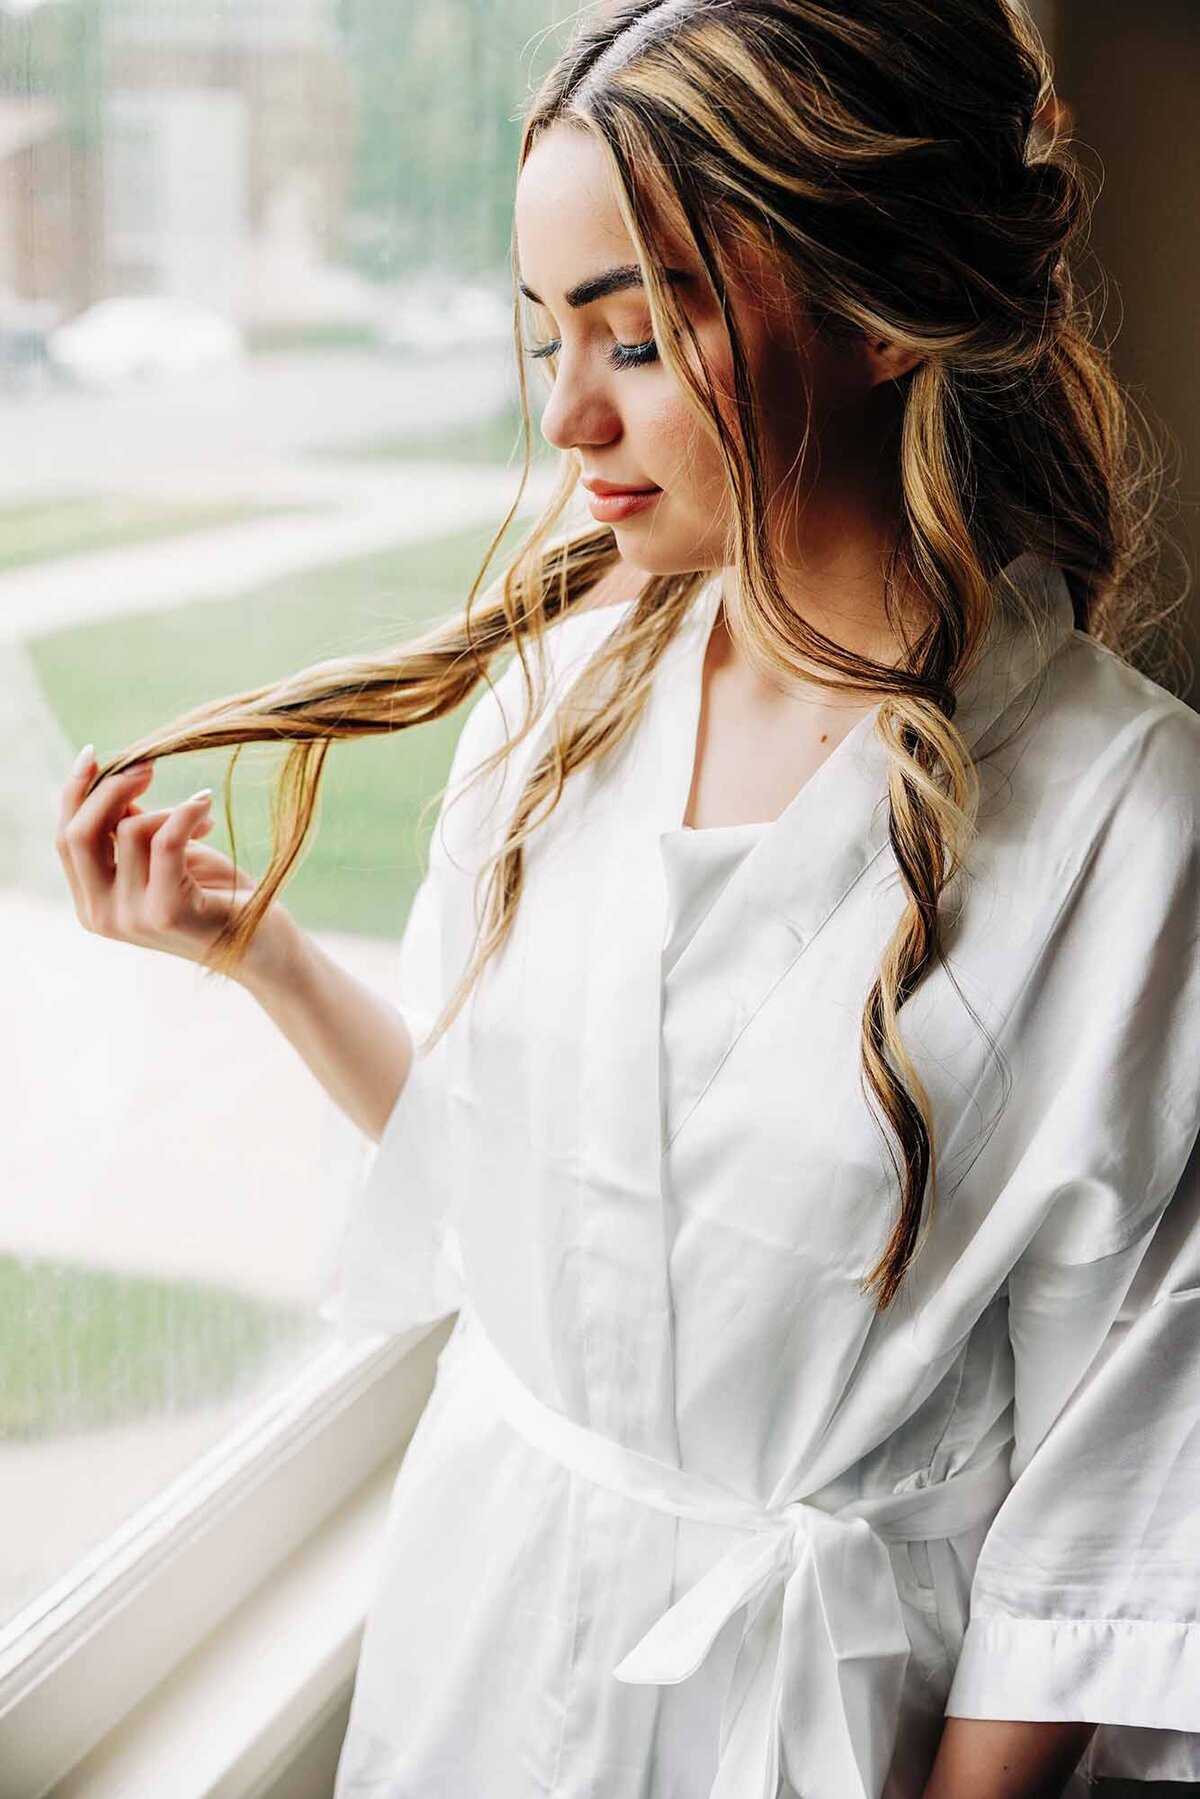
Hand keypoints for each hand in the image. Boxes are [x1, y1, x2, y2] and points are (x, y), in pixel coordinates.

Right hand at [55, 744, 296, 982]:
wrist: (262, 947)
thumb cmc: (215, 897)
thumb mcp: (163, 857)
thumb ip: (129, 829)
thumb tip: (110, 780)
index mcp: (92, 903)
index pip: (65, 838)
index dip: (75, 792)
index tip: (95, 754)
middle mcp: (102, 916)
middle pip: (79, 833)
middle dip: (111, 788)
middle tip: (149, 766)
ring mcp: (132, 918)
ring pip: (130, 831)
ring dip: (169, 809)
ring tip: (201, 813)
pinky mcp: (167, 913)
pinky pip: (166, 841)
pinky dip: (187, 812)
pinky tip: (206, 804)